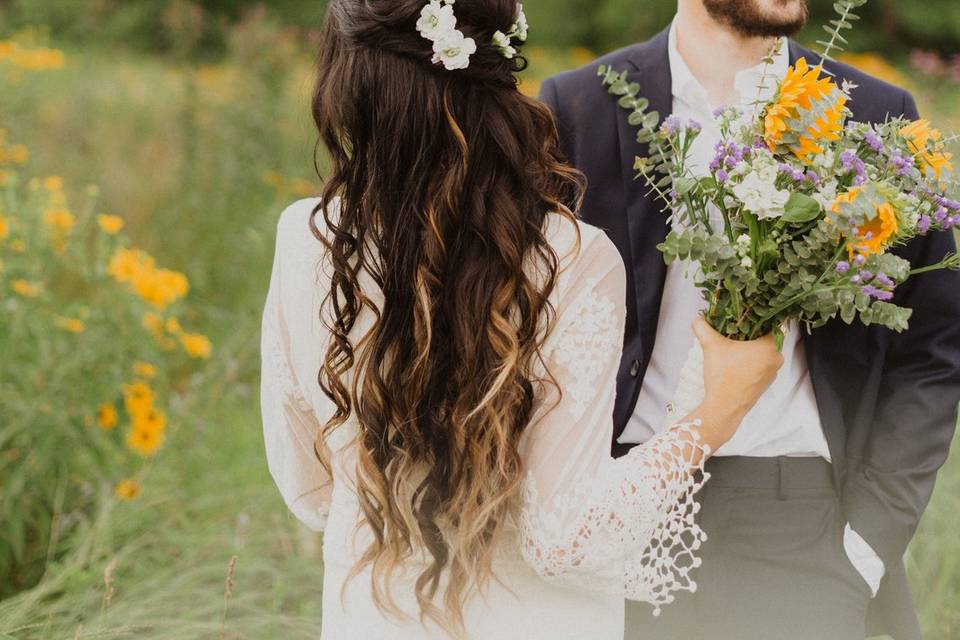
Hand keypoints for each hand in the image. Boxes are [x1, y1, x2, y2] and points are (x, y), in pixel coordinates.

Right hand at [688, 318, 783, 450]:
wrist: (724, 408)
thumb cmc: (723, 376)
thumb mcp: (711, 346)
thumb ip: (703, 328)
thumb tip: (697, 319)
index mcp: (770, 347)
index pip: (770, 324)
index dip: (756, 319)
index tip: (743, 317)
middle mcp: (776, 360)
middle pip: (765, 339)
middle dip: (750, 334)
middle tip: (733, 330)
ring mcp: (772, 374)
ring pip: (763, 354)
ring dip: (750, 349)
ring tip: (732, 347)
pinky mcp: (765, 385)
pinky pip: (760, 367)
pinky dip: (750, 362)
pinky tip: (734, 363)